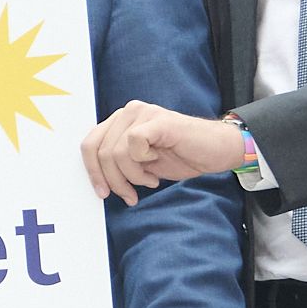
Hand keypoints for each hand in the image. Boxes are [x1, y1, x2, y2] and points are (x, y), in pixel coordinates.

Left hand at [84, 101, 247, 204]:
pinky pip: (133, 144)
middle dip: (112, 180)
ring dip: (131, 176)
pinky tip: (155, 167)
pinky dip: (141, 162)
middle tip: (130, 194)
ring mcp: (142, 113)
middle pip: (99, 150)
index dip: (92, 172)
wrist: (216, 151)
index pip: (90, 144)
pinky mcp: (157, 119)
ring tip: (149, 181)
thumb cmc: (181, 157)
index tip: (103, 193)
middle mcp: (128, 112)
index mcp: (121, 121)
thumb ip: (119, 165)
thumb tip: (98, 181)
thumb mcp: (141, 164)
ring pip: (115, 151)